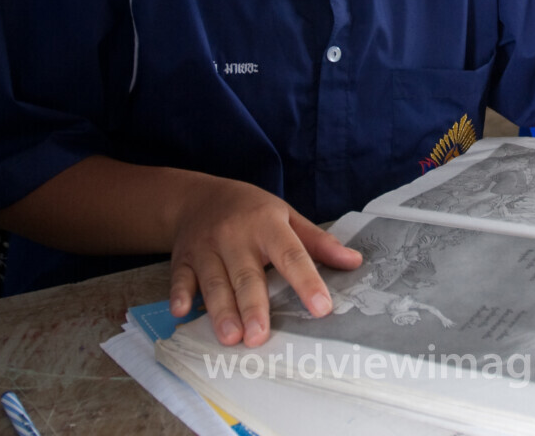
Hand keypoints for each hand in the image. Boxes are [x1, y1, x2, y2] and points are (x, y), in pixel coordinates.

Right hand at [169, 177, 362, 346]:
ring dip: (221, 310)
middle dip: (253, 306)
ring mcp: (206, 248)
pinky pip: (180, 277)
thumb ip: (318, 242)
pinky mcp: (183, 259)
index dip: (307, 281)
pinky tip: (182, 313)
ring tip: (231, 338)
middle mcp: (235, 236)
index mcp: (267, 225)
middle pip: (247, 275)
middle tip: (260, 335)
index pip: (291, 254)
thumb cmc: (250, 211)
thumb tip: (354, 262)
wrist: (197, 197)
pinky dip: (179, 294)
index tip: (322, 307)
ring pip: (214, 282)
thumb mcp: (286, 216)